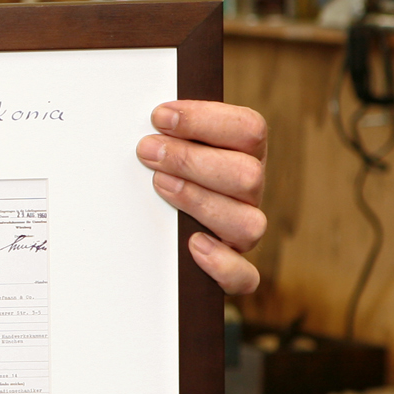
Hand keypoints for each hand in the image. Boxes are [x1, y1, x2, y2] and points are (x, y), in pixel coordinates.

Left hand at [136, 100, 267, 294]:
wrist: (144, 240)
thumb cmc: (155, 174)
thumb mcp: (162, 147)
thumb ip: (163, 131)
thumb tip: (144, 117)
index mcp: (242, 154)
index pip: (249, 130)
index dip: (206, 120)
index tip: (159, 117)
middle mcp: (248, 194)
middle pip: (248, 175)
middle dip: (192, 160)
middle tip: (147, 151)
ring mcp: (242, 233)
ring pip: (248, 223)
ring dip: (200, 201)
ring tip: (160, 186)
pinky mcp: (232, 272)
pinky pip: (244, 276)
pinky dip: (222, 264)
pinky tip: (193, 245)